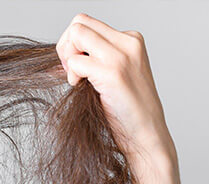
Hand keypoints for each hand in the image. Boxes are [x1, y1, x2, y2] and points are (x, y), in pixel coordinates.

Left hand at [56, 13, 175, 164]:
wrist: (147, 135)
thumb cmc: (127, 110)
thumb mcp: (114, 74)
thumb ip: (95, 57)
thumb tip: (61, 52)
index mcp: (131, 40)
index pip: (87, 22)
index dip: (73, 43)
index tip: (76, 65)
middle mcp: (129, 43)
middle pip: (79, 22)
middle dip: (66, 45)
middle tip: (72, 71)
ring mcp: (121, 56)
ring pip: (76, 33)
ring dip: (67, 57)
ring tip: (77, 79)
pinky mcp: (113, 72)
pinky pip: (75, 61)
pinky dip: (72, 75)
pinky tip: (81, 88)